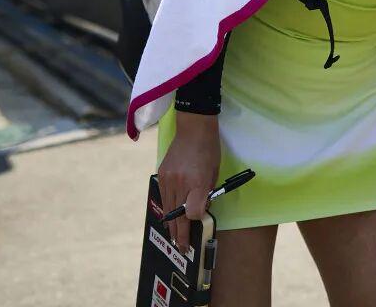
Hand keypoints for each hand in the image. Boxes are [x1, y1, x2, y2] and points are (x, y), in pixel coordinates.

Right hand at [157, 112, 220, 252]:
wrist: (194, 128)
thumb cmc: (209, 150)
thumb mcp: (214, 172)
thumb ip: (207, 192)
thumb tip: (200, 209)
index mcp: (198, 182)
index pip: (192, 212)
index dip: (195, 221)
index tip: (197, 226)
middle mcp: (181, 182)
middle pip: (177, 215)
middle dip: (179, 234)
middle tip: (181, 247)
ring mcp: (168, 178)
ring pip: (167, 208)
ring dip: (170, 224)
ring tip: (173, 237)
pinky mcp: (161, 174)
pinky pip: (163, 195)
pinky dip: (167, 206)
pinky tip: (170, 215)